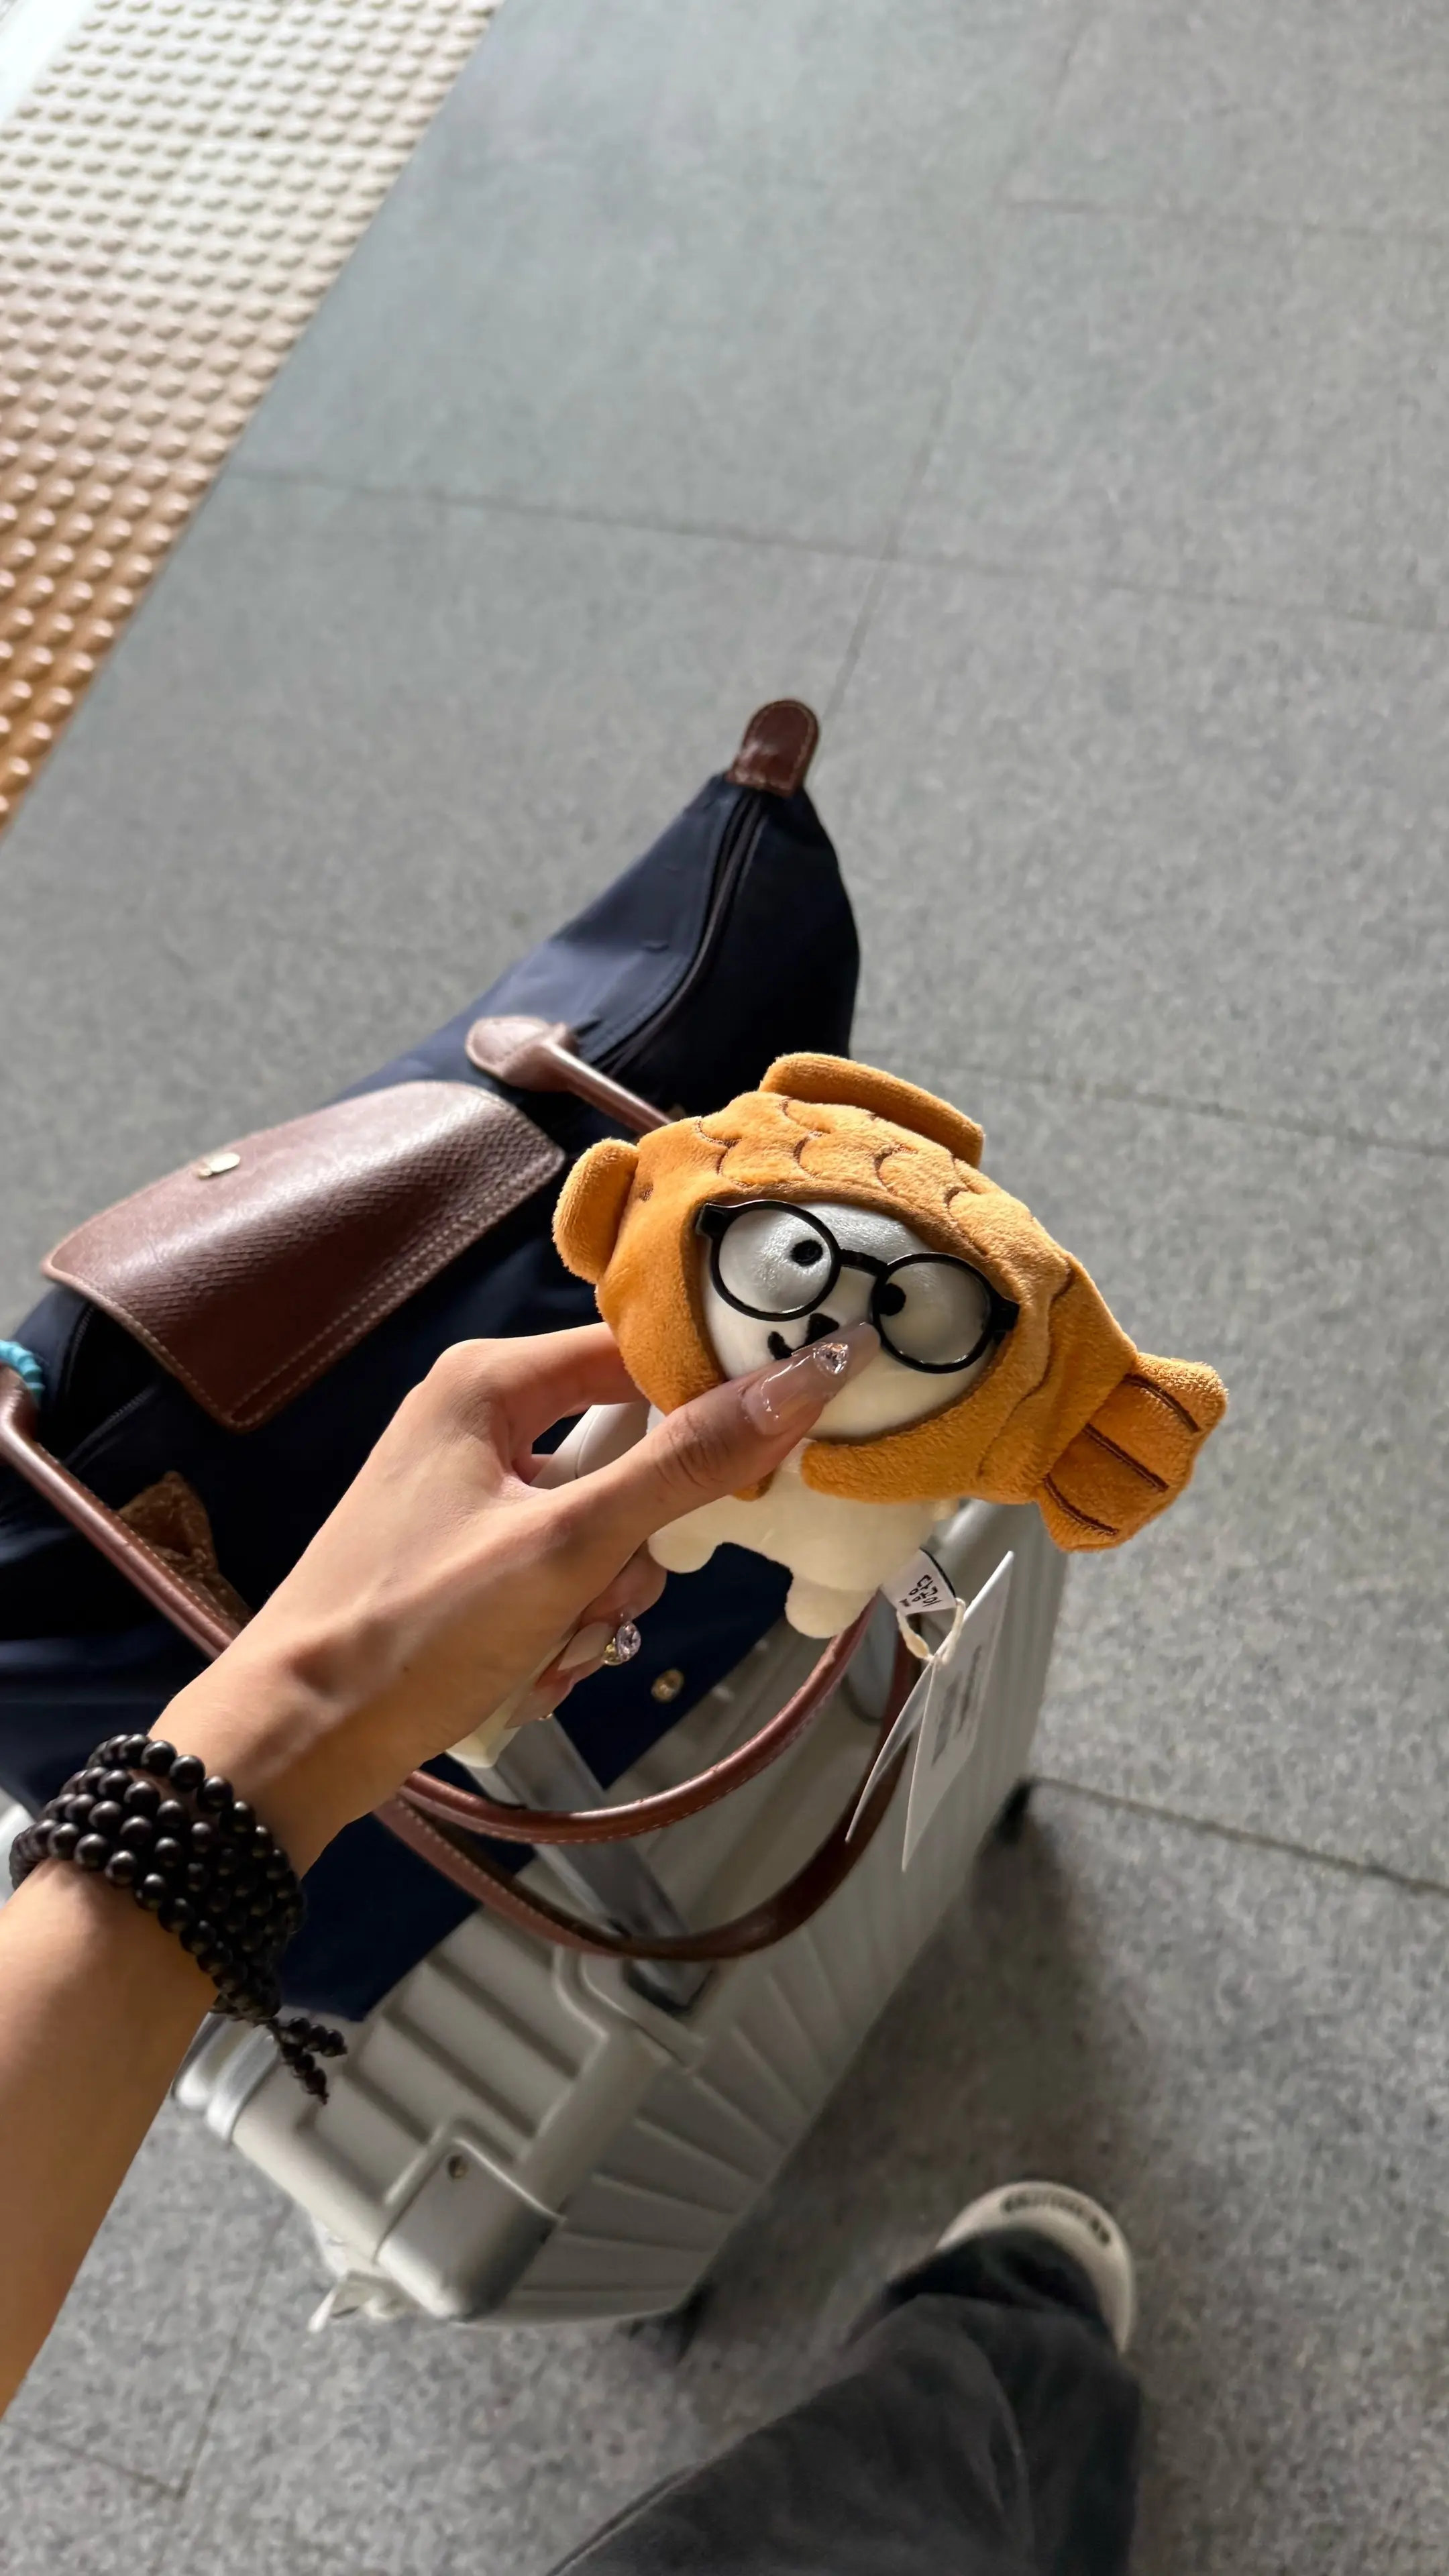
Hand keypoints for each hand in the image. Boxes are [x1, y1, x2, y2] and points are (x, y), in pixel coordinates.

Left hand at [165, 1320, 876, 1871]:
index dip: (710, 1402)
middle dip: (632, 1549)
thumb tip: (812, 1372)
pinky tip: (528, 1667)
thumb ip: (690, 1463)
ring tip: (551, 1646)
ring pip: (603, 1532)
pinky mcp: (469, 1561)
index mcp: (490, 1381)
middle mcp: (480, 1420)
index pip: (643, 1353)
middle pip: (630, 1456)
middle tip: (603, 1595)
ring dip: (598, 1603)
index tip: (762, 1460)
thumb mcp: (566, 1546)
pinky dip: (561, 1627)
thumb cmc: (416, 1629)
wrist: (298, 1739)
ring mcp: (471, 1495)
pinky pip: (562, 1577)